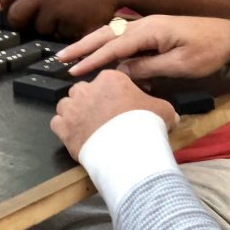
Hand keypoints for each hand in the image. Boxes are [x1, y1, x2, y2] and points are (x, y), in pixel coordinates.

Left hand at [0, 0, 122, 37]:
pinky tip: (78, 19)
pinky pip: (61, 34)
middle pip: (17, 15)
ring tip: (65, 14)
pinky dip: (67, 31)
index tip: (2, 8)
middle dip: (17, 22)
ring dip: (48, 25)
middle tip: (23, 25)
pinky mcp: (70, 25)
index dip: (5, 2)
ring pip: (41, 28)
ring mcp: (56, 11)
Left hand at [50, 70, 176, 158]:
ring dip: (73, 113)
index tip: (117, 105)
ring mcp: (72, 108)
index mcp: (110, 78)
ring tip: (86, 126)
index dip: (111, 93)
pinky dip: (63, 128)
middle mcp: (87, 88)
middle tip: (101, 116)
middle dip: (89, 101)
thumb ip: (162, 108)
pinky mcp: (62, 127)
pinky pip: (57, 122)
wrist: (128, 151)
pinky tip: (75, 136)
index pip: (106, 80)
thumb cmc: (146, 126)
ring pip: (66, 104)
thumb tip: (172, 116)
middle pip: (82, 90)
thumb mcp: (164, 111)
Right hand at [58, 15, 229, 80]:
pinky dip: (105, 44)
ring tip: (69, 54)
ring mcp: (147, 25)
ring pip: (111, 33)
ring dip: (89, 44)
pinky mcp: (152, 31)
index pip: (115, 46)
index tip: (74, 69)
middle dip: (81, 46)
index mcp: (151, 30)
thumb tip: (121, 71)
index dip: (93, 59)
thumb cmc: (209, 51)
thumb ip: (149, 67)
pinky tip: (96, 52)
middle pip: (106, 34)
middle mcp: (144, 23)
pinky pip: (122, 36)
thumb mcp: (181, 64)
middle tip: (59, 58)